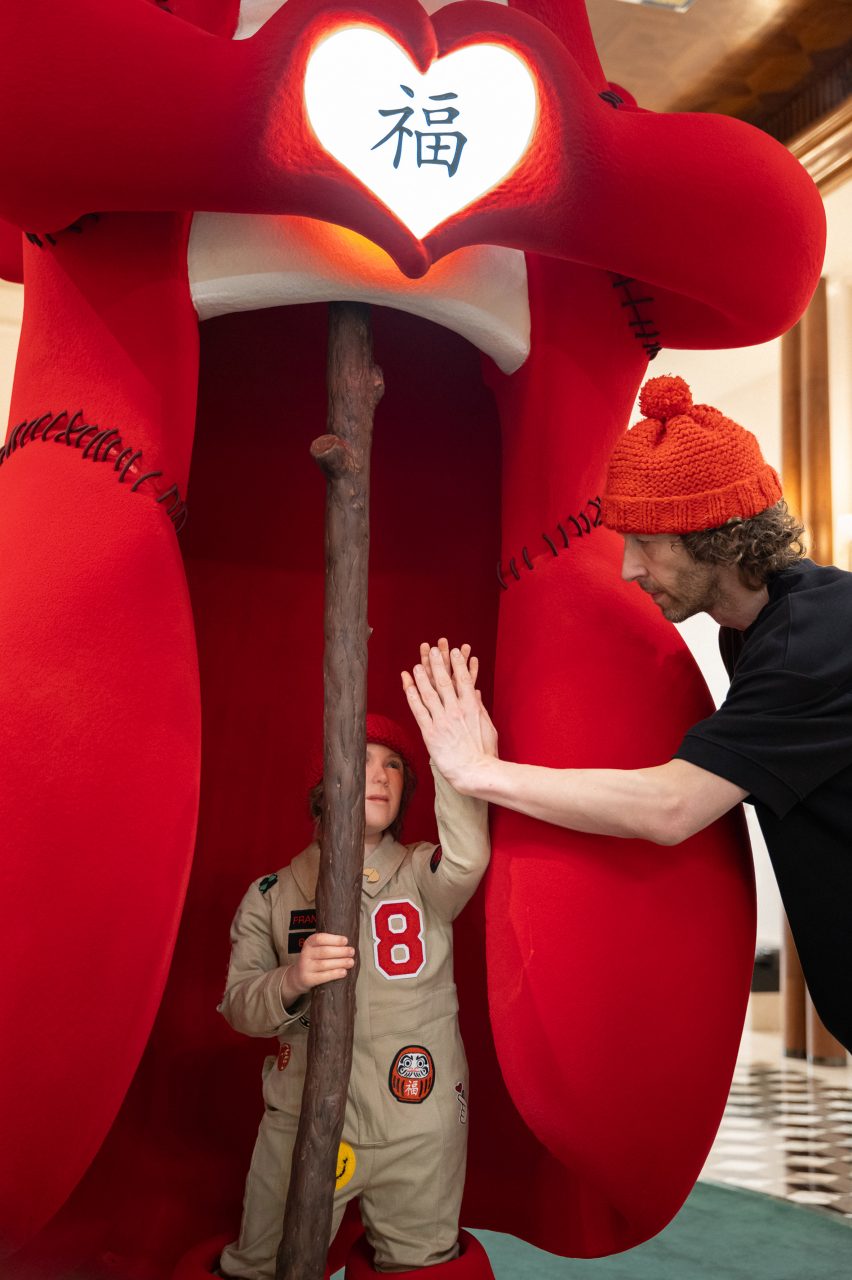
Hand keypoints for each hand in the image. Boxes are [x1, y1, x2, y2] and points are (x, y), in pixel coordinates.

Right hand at [281, 933, 354, 1005]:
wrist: (298, 976)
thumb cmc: (314, 960)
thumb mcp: (316, 948)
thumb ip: (328, 945)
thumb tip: (347, 945)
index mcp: (309, 943)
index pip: (319, 938)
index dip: (333, 939)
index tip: (345, 941)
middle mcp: (305, 954)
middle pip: (324, 952)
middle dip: (340, 951)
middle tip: (352, 952)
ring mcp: (305, 967)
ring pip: (324, 964)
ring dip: (340, 963)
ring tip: (351, 962)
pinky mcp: (307, 979)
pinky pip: (322, 977)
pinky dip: (335, 974)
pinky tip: (343, 972)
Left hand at [401, 642, 497, 790]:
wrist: (475, 771)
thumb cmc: (484, 752)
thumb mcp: (488, 726)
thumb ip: (479, 708)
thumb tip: (475, 693)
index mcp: (472, 707)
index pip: (463, 679)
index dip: (457, 663)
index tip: (453, 651)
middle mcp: (455, 710)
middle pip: (444, 681)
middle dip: (437, 663)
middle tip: (432, 649)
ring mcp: (442, 721)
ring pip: (428, 693)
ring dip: (421, 677)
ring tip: (416, 665)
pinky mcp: (430, 733)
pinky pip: (418, 710)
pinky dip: (411, 695)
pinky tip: (407, 684)